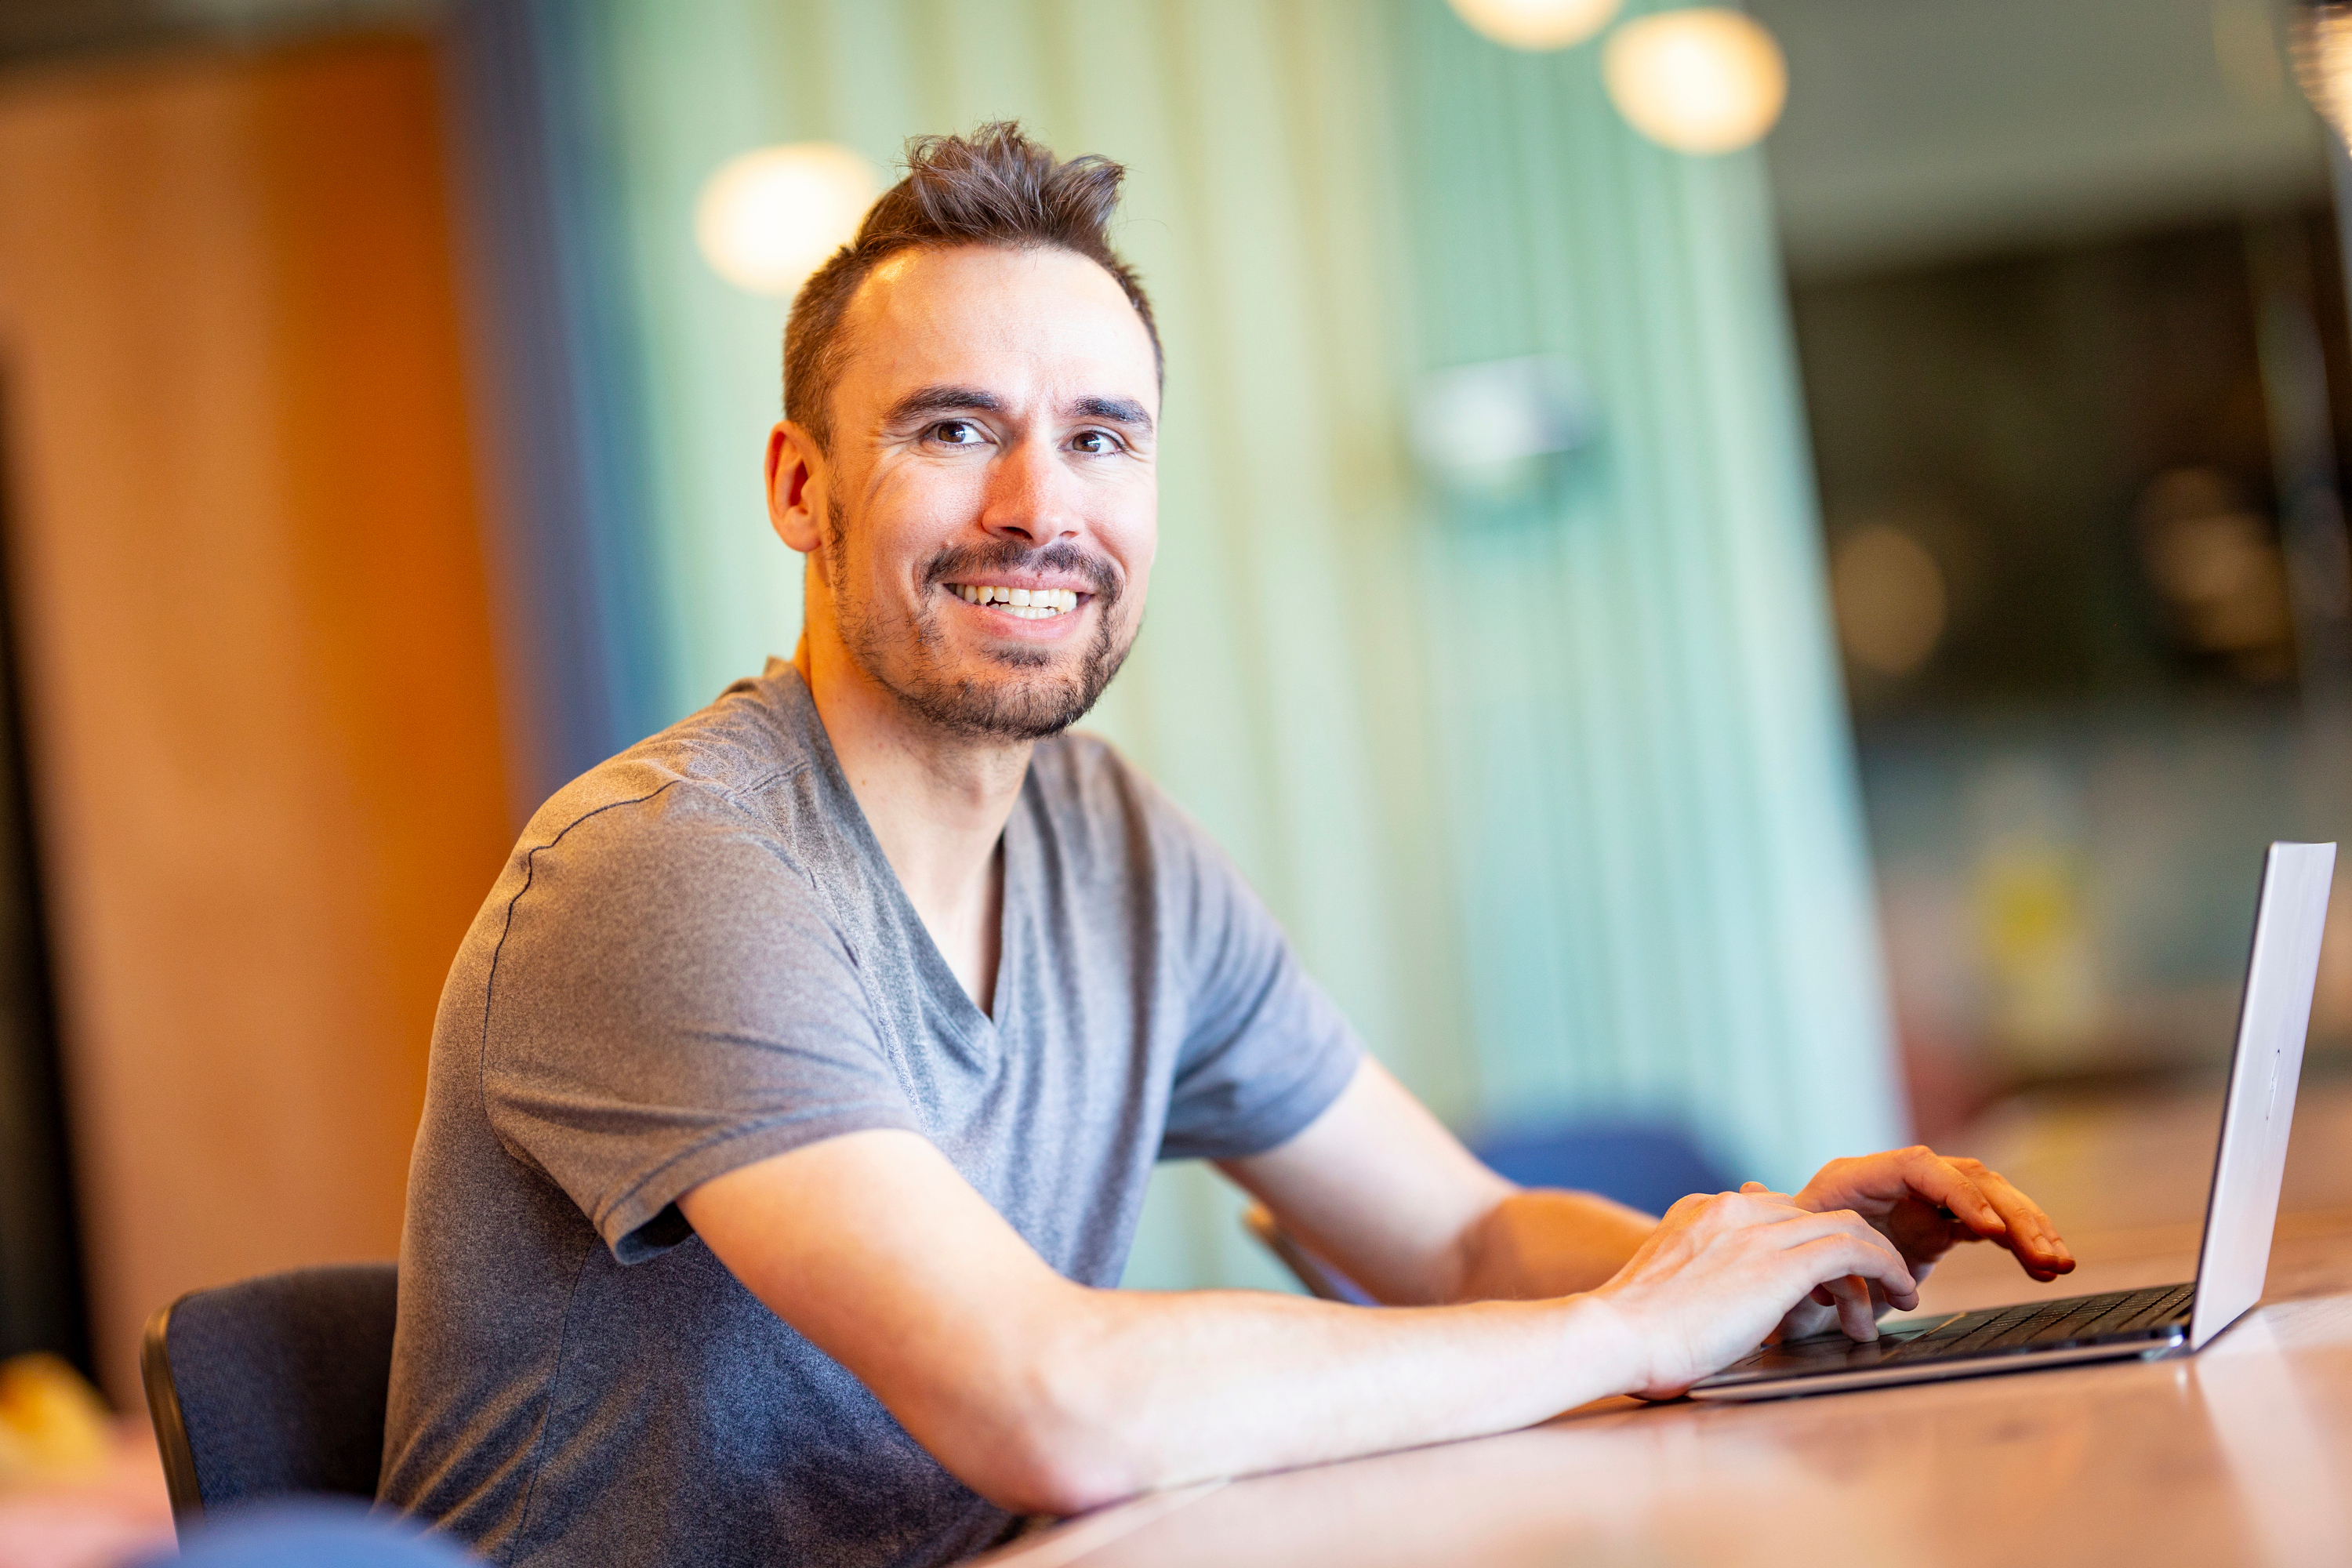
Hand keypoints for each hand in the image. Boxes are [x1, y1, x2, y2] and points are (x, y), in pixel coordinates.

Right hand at [1583, 1189, 1917, 1398]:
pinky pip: (1853, 1248)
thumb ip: (1702, 1280)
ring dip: (1878, 1259)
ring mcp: (1755, 1230)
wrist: (1614, 1335)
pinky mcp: (1779, 1262)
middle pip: (1813, 1214)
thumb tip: (1727, 1308)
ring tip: (1899, 1292)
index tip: (1827, 1276)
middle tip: (1870, 1286)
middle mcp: (1730, 1208)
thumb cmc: (1632, 1336)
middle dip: (1848, 1249)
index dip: (1807, 1242)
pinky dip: (1885, 1266)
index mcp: (1700, 1212)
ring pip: (1842, 1225)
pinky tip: (1900, 1290)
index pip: (1775, 1212)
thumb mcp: (1669, 1290)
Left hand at [1768, 1146, 2075, 1341]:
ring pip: (1988, 1200)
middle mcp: (1895, 1182)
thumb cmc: (1772, 1261)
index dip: (1956, 1191)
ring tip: (2057, 1263)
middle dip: (2009, 1212)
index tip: (1986, 1229)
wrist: (1778, 1281)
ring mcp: (1921, 1203)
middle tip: (2042, 1252)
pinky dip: (2018, 1244)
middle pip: (1966, 1178)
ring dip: (2026, 1227)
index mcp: (1855, 1179)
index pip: (1919, 1165)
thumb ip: (1773, 1221)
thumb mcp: (1774, 1246)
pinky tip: (2046, 1268)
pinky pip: (1989, 1228)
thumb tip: (1750, 1188)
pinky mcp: (1940, 1228)